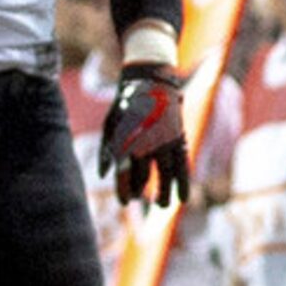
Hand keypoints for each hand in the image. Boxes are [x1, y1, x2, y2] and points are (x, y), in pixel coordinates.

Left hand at [100, 60, 190, 207]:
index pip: (124, 175)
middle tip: (138, 198)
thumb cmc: (126, 103)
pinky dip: (183, 183)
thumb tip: (102, 175)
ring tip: (161, 205)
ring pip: (164, 175)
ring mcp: (163, 141)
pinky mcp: (177, 138)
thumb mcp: (110, 124)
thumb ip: (106, 150)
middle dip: (140, 191)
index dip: (124, 191)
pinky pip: (182, 165)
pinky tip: (184, 198)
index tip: (125, 202)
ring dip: (163, 193)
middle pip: (142, 177)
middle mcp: (145, 144)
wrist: (150, 80)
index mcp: (125, 140)